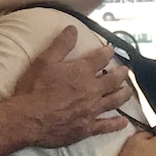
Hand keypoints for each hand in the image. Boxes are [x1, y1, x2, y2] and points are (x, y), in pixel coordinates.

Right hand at [13, 25, 133, 147]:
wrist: (28, 118)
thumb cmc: (34, 88)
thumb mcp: (45, 60)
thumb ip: (61, 44)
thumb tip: (73, 28)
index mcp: (82, 71)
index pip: (101, 58)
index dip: (107, 52)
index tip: (110, 50)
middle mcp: (92, 90)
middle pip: (114, 80)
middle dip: (121, 73)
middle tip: (125, 71)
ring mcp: (91, 110)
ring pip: (115, 101)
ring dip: (124, 94)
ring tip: (128, 91)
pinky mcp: (87, 128)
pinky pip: (107, 126)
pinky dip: (117, 123)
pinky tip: (123, 122)